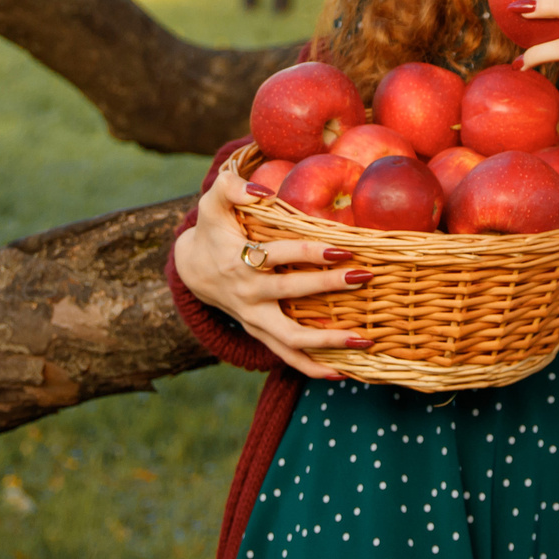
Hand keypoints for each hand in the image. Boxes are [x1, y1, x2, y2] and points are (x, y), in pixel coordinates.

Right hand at [173, 165, 370, 379]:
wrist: (193, 270)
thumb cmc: (213, 230)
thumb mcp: (213, 203)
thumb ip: (231, 187)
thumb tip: (263, 191)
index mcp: (239, 261)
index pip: (277, 255)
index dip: (309, 252)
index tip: (343, 247)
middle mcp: (248, 294)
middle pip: (290, 294)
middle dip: (329, 286)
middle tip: (364, 277)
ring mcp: (254, 319)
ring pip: (290, 339)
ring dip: (329, 342)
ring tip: (365, 340)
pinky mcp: (260, 333)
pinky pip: (286, 356)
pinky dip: (313, 367)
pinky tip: (343, 371)